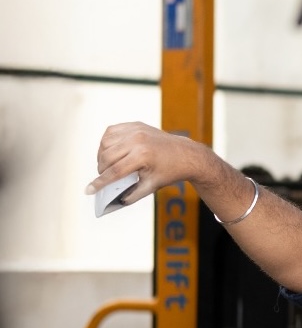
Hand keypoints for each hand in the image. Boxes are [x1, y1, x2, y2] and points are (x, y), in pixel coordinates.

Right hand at [84, 122, 214, 206]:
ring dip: (103, 156)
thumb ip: (131, 195)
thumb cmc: (170, 171)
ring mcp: (136, 130)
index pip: (114, 172)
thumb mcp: (151, 186)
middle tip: (105, 177)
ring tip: (109, 165)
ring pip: (105, 143)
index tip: (88, 190)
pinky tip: (113, 151)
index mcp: (142, 156)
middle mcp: (138, 140)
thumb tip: (114, 202)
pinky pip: (111, 132)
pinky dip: (107, 142)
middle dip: (102, 170)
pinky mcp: (136, 125)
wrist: (186, 155)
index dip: (99, 183)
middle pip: (106, 157)